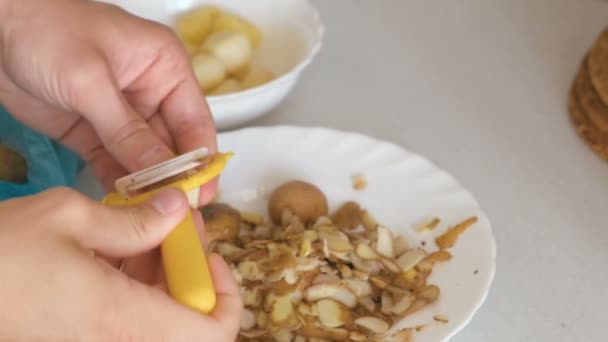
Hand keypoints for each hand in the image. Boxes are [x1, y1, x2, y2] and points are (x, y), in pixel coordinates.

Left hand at [0, 0, 216, 203]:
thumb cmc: (46, 31)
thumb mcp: (89, 79)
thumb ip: (126, 129)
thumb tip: (162, 174)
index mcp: (165, 68)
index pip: (195, 121)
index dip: (200, 160)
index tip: (200, 195)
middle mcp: (152, 93)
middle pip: (173, 145)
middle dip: (175, 181)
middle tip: (177, 217)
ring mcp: (124, 116)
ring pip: (146, 160)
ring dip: (148, 189)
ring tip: (153, 221)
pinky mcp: (96, 134)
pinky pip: (115, 165)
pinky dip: (120, 187)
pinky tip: (125, 210)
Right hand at [0, 187, 241, 340]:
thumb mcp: (68, 216)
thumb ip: (134, 220)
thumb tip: (179, 209)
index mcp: (124, 318)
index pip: (213, 333)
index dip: (227, 295)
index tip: (206, 255)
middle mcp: (118, 339)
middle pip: (189, 320)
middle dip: (190, 270)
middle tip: (174, 225)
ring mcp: (99, 339)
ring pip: (160, 314)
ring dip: (163, 271)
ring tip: (145, 223)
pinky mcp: (83, 333)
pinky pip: (130, 311)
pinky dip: (136, 279)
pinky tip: (118, 241)